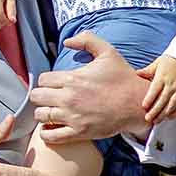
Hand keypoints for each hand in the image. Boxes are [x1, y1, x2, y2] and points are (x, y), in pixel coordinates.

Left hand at [27, 33, 147, 146]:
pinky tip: (52, 128)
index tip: (53, 85)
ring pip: (41, 116)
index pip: (42, 80)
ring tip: (51, 112)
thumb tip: (67, 42)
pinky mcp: (79, 133)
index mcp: (72, 78)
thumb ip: (87, 40)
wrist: (138, 104)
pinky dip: (47, 133)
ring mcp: (73, 117)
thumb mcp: (108, 52)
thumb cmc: (123, 78)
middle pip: (37, 97)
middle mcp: (69, 97)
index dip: (46, 82)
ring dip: (44, 114)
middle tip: (50, 98)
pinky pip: (51, 136)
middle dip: (41, 96)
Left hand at [139, 55, 175, 124]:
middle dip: (155, 111)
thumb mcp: (158, 63)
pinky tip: (169, 117)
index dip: (150, 99)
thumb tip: (137, 73)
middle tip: (147, 118)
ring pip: (172, 105)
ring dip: (164, 114)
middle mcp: (171, 85)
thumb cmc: (170, 61)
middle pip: (162, 100)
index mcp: (163, 77)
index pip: (155, 90)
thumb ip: (147, 70)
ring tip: (156, 121)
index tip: (144, 106)